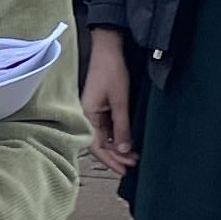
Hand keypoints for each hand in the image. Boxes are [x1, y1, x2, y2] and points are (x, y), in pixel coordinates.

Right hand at [81, 24, 136, 174]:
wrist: (108, 49)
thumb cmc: (111, 71)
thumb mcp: (120, 101)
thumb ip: (121, 127)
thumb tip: (123, 150)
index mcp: (86, 115)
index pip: (95, 146)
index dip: (110, 161)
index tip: (124, 170)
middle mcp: (86, 116)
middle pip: (98, 144)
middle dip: (115, 156)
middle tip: (132, 165)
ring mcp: (92, 112)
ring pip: (103, 137)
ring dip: (117, 147)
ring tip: (134, 156)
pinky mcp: (98, 108)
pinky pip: (105, 128)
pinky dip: (116, 137)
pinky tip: (127, 142)